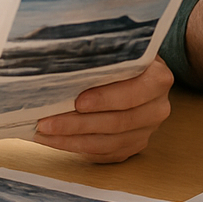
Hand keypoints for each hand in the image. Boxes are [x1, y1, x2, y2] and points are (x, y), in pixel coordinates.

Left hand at [34, 57, 172, 162]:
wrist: (137, 73)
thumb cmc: (122, 57)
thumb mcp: (118, 47)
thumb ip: (100, 50)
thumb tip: (59, 48)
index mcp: (159, 79)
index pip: (134, 92)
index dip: (106, 99)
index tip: (78, 101)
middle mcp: (157, 108)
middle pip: (118, 122)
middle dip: (77, 124)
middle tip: (47, 121)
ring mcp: (146, 130)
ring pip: (108, 142)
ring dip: (71, 139)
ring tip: (44, 132)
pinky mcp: (133, 145)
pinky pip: (103, 154)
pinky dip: (76, 147)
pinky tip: (54, 139)